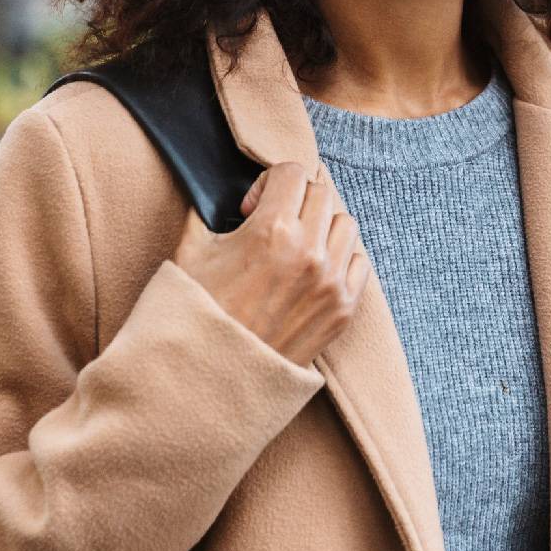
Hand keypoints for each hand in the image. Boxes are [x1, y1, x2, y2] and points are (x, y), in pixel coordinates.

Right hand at [172, 161, 369, 366]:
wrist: (214, 377)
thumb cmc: (198, 314)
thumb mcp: (191, 251)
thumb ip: (205, 210)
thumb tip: (213, 188)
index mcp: (272, 230)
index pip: (292, 172)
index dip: (268, 182)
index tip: (253, 207)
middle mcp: (309, 252)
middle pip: (321, 193)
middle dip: (295, 199)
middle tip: (273, 222)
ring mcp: (331, 282)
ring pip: (346, 224)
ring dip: (321, 225)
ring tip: (296, 245)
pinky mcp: (343, 309)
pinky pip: (359, 262)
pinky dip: (341, 258)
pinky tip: (314, 269)